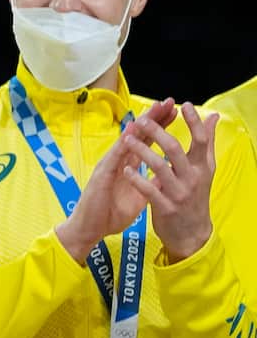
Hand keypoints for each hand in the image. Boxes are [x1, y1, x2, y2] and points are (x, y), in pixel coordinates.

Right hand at [56, 98, 176, 263]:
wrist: (90, 229)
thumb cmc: (110, 214)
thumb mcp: (139, 197)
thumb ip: (151, 183)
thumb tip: (168, 173)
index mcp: (128, 166)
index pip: (147, 141)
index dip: (160, 126)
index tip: (175, 112)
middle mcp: (118, 161)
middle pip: (138, 135)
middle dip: (154, 118)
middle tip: (169, 102)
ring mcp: (109, 165)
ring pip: (127, 140)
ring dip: (141, 124)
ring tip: (154, 109)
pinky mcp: (101, 174)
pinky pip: (114, 156)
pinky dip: (124, 143)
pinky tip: (132, 131)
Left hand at [120, 102, 218, 262]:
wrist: (192, 233)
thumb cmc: (195, 195)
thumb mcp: (204, 170)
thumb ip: (206, 143)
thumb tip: (213, 116)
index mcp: (203, 167)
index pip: (202, 140)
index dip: (193, 122)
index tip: (183, 104)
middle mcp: (193, 178)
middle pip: (176, 149)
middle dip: (158, 132)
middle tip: (143, 119)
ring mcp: (179, 193)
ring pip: (159, 167)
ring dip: (142, 151)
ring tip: (127, 140)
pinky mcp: (166, 207)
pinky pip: (149, 190)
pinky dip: (136, 179)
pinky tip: (125, 169)